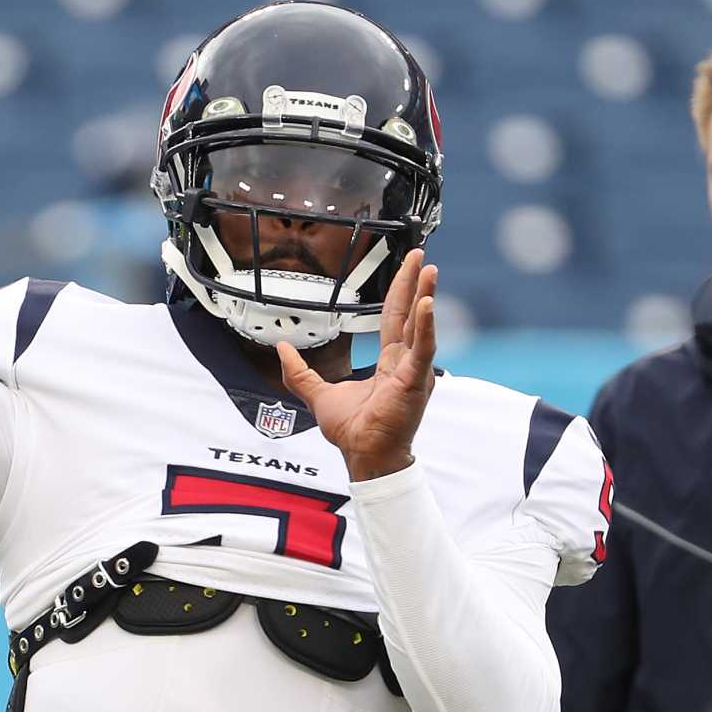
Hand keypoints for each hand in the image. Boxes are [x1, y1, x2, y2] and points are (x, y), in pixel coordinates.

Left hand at [277, 249, 436, 481]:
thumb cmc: (352, 432)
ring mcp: (413, 371)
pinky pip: (422, 349)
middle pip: (410, 314)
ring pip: (420, 326)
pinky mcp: (415, 381)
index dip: (399, 293)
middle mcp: (405, 362)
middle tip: (421, 256)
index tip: (406, 269)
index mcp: (388, 362)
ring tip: (429, 272)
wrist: (364, 455)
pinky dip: (425, 327)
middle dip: (415, 283)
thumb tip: (282, 349)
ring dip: (425, 297)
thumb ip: (300, 372)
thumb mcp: (319, 394)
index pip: (394, 318)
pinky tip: (426, 305)